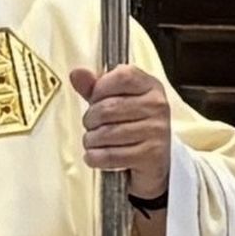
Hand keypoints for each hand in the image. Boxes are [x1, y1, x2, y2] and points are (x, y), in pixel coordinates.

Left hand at [70, 64, 170, 199]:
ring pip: (105, 133)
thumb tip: (77, 74)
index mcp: (150, 86)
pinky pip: (110, 155)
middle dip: (90, 120)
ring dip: (91, 140)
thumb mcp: (113, 100)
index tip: (96, 99)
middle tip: (93, 126)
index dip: (100, 89)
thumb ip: (93, 87)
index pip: (122, 76)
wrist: (152, 162)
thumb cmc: (130, 126)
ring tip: (96, 141)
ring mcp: (157, 131)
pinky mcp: (152, 156)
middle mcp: (157, 106)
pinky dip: (96, 158)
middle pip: (107, 108)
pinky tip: (98, 156)